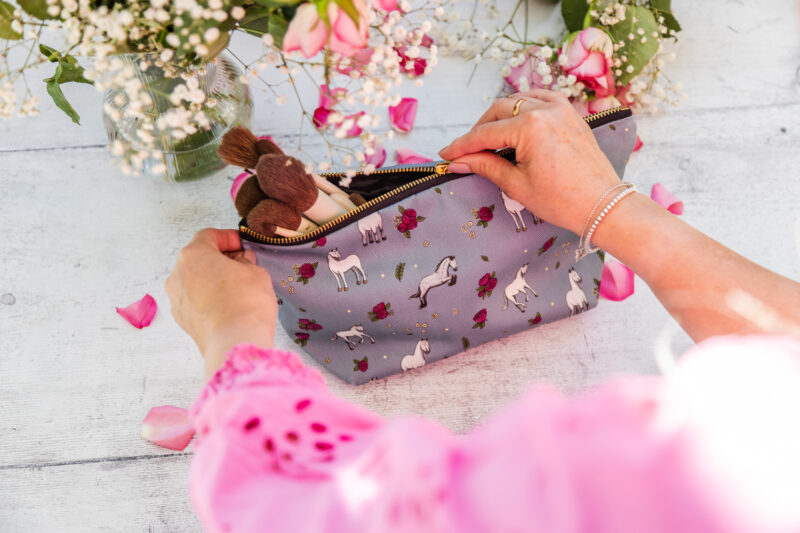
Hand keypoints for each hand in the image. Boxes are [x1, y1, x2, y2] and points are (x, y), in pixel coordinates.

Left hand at [165, 228, 276, 377]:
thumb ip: (246, 261)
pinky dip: (209, 298)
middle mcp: (178, 275)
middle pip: (199, 258)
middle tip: (243, 264)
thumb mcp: (255, 272)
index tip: (242, 244)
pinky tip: (229, 304)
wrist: (235, 342)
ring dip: (213, 279)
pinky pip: (195, 300)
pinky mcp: (182, 319)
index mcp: (193, 255)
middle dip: (220, 259)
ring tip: (238, 287)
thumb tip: (241, 260)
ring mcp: (177, 299)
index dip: (229, 238)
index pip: (208, 235)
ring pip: (195, 280)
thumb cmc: (245, 303)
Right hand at [439, 89, 620, 234]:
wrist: (602, 205)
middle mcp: (545, 109)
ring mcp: (561, 108)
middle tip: (466, 152)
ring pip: (519, 101)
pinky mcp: (571, 113)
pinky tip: (516, 122)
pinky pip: (541, 99)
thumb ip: (485, 165)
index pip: (484, 133)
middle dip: (479, 130)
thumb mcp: (516, 185)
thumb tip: (458, 161)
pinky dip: (525, 106)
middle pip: (498, 111)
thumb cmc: (562, 200)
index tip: (445, 154)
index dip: (461, 145)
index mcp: (530, 126)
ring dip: (500, 116)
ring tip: (489, 139)